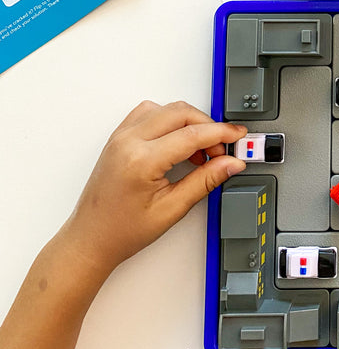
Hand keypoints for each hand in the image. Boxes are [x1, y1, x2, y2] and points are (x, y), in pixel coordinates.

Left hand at [60, 101, 246, 280]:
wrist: (91, 239)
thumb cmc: (121, 230)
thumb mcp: (171, 209)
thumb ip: (205, 181)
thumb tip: (229, 164)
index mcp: (141, 160)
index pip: (192, 134)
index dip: (221, 133)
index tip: (237, 136)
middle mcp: (128, 142)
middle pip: (181, 112)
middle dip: (208, 127)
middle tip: (220, 151)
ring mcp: (121, 137)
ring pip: (166, 108)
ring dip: (188, 122)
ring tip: (199, 150)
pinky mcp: (118, 137)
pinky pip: (148, 112)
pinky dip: (169, 120)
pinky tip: (177, 141)